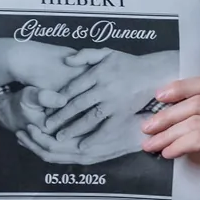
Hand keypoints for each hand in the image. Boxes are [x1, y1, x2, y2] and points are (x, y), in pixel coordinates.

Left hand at [20, 49, 175, 164]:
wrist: (154, 73)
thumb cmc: (129, 63)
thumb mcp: (107, 53)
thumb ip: (86, 55)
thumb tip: (67, 60)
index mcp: (98, 72)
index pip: (72, 88)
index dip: (58, 99)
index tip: (46, 108)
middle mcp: (104, 87)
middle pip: (76, 104)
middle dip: (59, 117)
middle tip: (45, 127)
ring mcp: (113, 102)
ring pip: (88, 118)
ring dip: (72, 129)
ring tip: (59, 138)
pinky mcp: (123, 113)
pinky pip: (106, 128)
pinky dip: (93, 138)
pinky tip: (82, 146)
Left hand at [140, 75, 199, 199]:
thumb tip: (167, 106)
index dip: (182, 88)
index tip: (160, 96)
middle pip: (199, 103)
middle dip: (168, 115)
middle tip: (149, 126)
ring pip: (195, 122)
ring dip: (169, 133)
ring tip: (154, 143)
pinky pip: (198, 139)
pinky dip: (178, 145)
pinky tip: (169, 152)